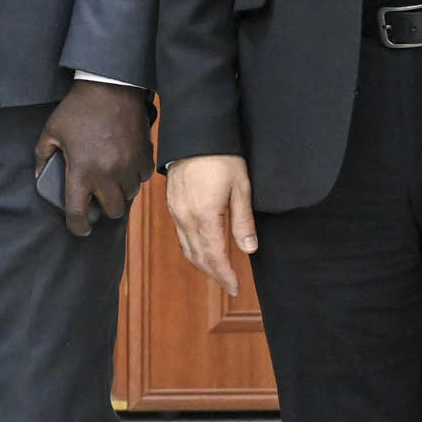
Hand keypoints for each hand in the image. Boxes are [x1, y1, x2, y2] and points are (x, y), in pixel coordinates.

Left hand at [35, 83, 154, 236]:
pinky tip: (125, 167)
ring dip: (120, 193)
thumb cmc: (78, 109)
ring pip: (129, 196)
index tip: (79, 228)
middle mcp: (107, 174)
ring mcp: (128, 166)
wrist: (111, 87)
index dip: (78, 227)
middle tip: (97, 198)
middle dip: (103, 209)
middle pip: (111, 211)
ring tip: (111, 180)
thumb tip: (40, 177)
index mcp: (81, 172)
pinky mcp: (144, 156)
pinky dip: (135, 177)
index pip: (79, 213)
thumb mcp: (51, 131)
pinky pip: (143, 178)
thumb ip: (43, 156)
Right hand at [166, 154, 257, 297]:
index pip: (214, 256)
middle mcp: (185, 218)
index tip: (235, 287)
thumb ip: (243, 221)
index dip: (225, 275)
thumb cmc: (222, 157)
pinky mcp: (172, 206)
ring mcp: (175, 212)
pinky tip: (203, 249)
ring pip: (186, 248)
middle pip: (198, 257)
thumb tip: (248, 249)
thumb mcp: (241, 188)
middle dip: (214, 274)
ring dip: (202, 263)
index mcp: (204, 216)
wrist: (196, 135)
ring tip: (218, 271)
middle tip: (229, 284)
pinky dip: (193, 249)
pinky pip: (181, 236)